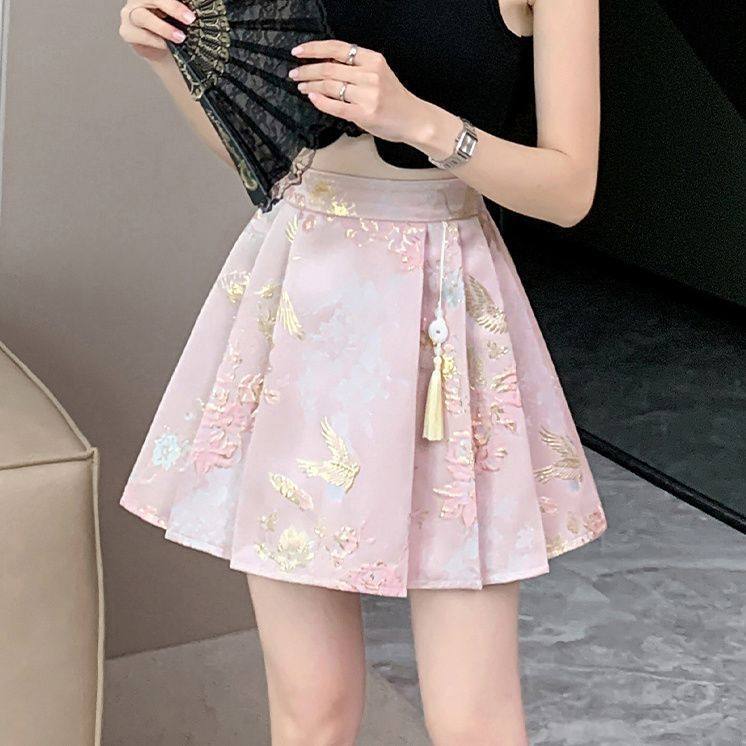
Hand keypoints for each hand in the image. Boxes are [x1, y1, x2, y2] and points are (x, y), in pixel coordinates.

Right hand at [119, 0, 195, 60]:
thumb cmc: (173, 28)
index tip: (190, 8)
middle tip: (190, 19)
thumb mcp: (180, 16)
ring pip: (142, 16)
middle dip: (172, 7)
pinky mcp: (127, 32)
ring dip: (163, 28)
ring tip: (180, 37)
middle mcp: (138, 0)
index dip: (174, 2)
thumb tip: (200, 8)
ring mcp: (130, 14)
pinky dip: (155, 40)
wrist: (165, 51)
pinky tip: (166, 44)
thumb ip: (183, 10)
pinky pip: (139, 35)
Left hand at [289, 39, 458, 152]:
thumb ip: (355, 69)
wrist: (414, 120)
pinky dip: (321, 101)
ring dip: (311, 85)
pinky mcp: (364, 114)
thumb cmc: (394, 100)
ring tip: (302, 86)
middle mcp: (370, 75)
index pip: (338, 49)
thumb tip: (325, 68)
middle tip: (294, 74)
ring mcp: (368, 95)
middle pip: (330, 68)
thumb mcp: (378, 75)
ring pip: (330, 85)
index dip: (314, 49)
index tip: (299, 52)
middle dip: (307, 70)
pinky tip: (312, 97)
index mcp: (373, 60)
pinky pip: (336, 106)